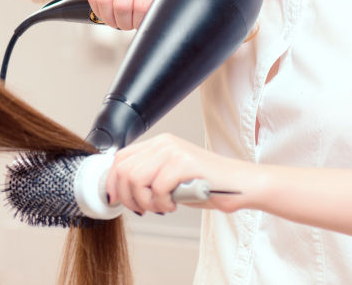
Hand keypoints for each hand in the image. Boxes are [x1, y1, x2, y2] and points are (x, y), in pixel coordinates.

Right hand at [88, 0, 166, 29]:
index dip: (137, 22)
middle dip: (123, 22)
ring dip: (108, 18)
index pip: (142, 6)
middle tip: (127, 24)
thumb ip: (156, 7)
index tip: (138, 24)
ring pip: (104, 1)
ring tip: (116, 19)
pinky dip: (98, 9)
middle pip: (121, 5)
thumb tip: (148, 25)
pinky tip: (106, 11)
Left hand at [104, 134, 251, 214]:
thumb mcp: (171, 178)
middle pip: (123, 170)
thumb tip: (121, 191)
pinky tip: (174, 204)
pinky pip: (157, 188)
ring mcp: (174, 151)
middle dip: (127, 197)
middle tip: (144, 209)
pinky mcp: (184, 163)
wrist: (239, 185)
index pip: (121, 157)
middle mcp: (164, 143)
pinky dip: (162, 203)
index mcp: (159, 143)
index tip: (115, 199)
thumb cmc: (207, 185)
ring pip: (136, 179)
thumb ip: (149, 177)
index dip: (112, 181)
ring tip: (162, 207)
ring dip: (146, 202)